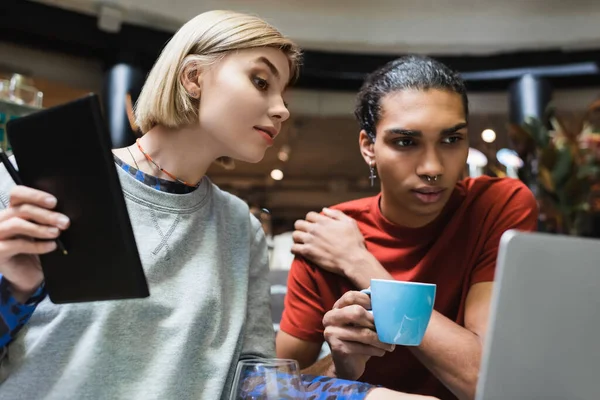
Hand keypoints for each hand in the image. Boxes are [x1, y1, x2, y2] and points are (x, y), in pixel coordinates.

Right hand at [0, 186, 69, 301]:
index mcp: (12, 212)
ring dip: (40, 228)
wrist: (28, 276)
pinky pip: (16, 245)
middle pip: (21, 209)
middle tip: (64, 222)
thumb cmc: (36, 251)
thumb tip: (63, 214)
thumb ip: (46, 221)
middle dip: (46, 215)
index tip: (54, 202)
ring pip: (16, 224)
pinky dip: (37, 245)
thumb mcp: (41, 232)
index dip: (34, 195)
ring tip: (56, 233)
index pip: (17, 194)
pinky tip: (51, 246)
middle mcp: (1, 221)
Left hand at [291, 208, 365, 276]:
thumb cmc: (354, 242)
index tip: (313, 225)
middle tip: (305, 233)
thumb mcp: (350, 223)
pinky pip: (293, 248)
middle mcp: (315, 229)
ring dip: (297, 238)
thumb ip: (336, 214)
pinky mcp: (308, 252)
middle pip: (299, 224)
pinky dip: (294, 249)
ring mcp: (310, 241)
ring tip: (301, 242)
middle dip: (301, 227)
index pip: (309, 215)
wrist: (352, 260)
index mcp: (324, 221)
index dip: (311, 220)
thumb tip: (324, 210)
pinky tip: (299, 251)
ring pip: (295, 235)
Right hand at [323, 290, 394, 380]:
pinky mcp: (338, 349)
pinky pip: (363, 347)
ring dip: (381, 340)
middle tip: (387, 330)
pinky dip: (377, 350)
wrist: (348, 364)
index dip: (368, 301)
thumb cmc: (358, 339)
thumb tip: (386, 298)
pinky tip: (381, 351)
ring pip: (364, 333)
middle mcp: (329, 318)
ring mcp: (331, 333)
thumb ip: (368, 309)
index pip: (351, 296)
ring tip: (390, 344)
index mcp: (336, 308)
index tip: (381, 311)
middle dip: (375, 322)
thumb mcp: (362, 322)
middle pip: (356, 312)